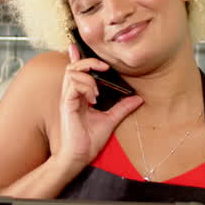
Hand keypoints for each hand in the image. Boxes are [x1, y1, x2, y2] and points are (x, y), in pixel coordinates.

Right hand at [57, 42, 141, 167]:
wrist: (79, 157)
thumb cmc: (88, 141)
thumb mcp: (111, 120)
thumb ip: (122, 108)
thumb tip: (137, 98)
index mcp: (78, 96)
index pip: (76, 71)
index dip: (77, 57)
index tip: (79, 46)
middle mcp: (71, 95)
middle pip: (73, 66)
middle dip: (88, 61)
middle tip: (104, 66)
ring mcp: (67, 99)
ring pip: (72, 72)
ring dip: (88, 75)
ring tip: (98, 91)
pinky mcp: (67, 104)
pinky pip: (73, 85)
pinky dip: (85, 87)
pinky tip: (93, 98)